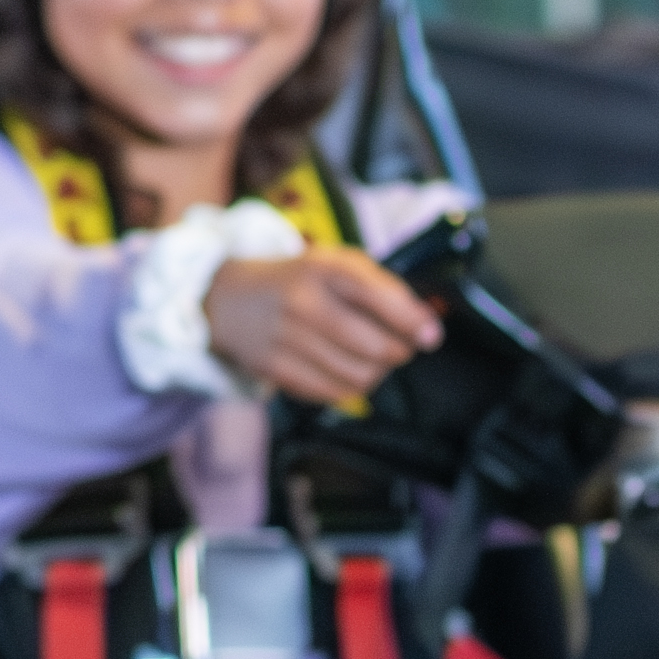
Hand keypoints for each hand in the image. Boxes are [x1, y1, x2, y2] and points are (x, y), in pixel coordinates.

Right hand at [201, 243, 439, 404]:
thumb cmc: (297, 282)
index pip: (378, 298)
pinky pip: (333, 392)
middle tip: (400, 347)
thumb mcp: (336, 265)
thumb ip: (383, 288)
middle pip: (375, 346)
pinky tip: (347, 371)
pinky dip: (350, 387)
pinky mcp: (275, 368)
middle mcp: (303, 302)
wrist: (227, 300)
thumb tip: (426, 322)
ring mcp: (286, 338)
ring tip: (373, 359)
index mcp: (323, 269)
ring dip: (377, 373)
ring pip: (359, 376)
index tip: (431, 335)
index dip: (412, 322)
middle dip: (399, 352)